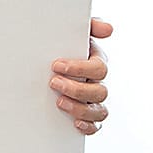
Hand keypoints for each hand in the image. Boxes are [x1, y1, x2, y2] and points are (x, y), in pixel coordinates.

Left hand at [51, 18, 110, 135]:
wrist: (44, 60)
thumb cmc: (60, 44)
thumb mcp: (71, 32)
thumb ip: (89, 26)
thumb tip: (108, 29)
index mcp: (95, 62)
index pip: (98, 67)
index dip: (80, 68)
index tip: (57, 65)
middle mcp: (97, 82)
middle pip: (100, 91)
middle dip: (76, 89)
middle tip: (53, 82)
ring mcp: (93, 100)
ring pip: (99, 110)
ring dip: (80, 108)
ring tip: (59, 102)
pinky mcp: (87, 115)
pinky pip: (96, 125)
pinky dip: (88, 126)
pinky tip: (75, 123)